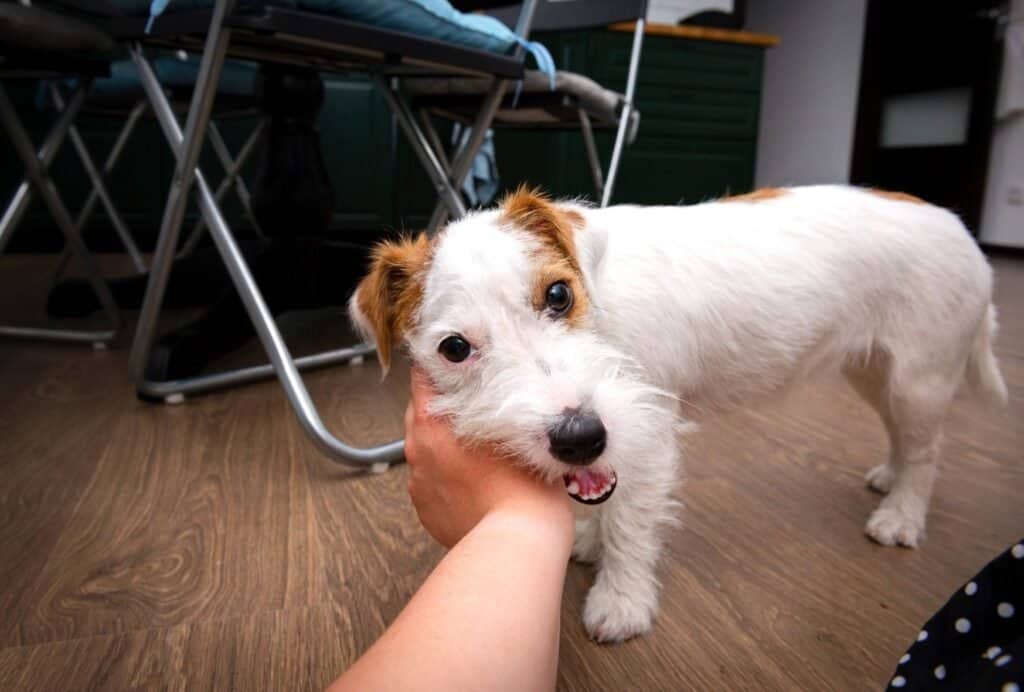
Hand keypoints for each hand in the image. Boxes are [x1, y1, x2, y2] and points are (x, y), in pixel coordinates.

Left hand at [404, 367, 571, 548]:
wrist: (517, 543)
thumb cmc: (524, 486)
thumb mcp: (520, 429)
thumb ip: (498, 407)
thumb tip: (497, 395)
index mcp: (432, 423)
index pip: (421, 377)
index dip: (439, 367)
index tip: (456, 364)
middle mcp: (417, 450)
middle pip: (422, 414)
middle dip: (446, 409)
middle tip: (479, 407)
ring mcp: (419, 484)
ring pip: (429, 451)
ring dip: (448, 447)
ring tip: (483, 452)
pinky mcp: (427, 512)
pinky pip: (435, 484)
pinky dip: (450, 480)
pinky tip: (478, 484)